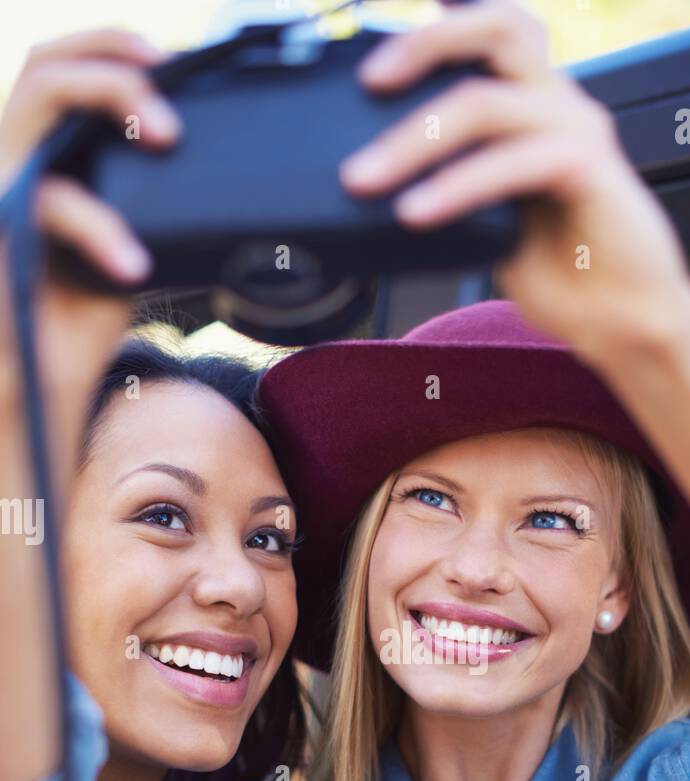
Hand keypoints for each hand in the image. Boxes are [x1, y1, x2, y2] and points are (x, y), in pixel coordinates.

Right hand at [0, 28, 181, 404]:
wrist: (37, 386)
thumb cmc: (79, 320)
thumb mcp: (126, 248)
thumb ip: (149, 206)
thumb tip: (226, 186)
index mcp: (40, 155)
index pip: (62, 66)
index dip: (112, 44)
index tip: (178, 58)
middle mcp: (9, 158)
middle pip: (45, 60)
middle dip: (113, 53)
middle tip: (172, 74)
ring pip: (38, 99)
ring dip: (109, 94)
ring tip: (169, 137)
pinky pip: (52, 202)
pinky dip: (100, 226)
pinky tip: (136, 265)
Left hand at [340, 0, 689, 368]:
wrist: (621, 321)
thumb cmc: (562, 275)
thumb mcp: (486, 222)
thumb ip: (449, 183)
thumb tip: (371, 179)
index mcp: (536, 106)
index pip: (493, 31)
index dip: (445, 21)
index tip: (381, 42)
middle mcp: (559, 104)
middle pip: (497, 29)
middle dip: (425, 44)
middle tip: (370, 82)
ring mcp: (578, 130)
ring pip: (485, 101)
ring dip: (413, 138)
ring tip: (364, 178)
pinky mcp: (589, 168)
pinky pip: (510, 161)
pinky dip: (454, 186)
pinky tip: (415, 211)